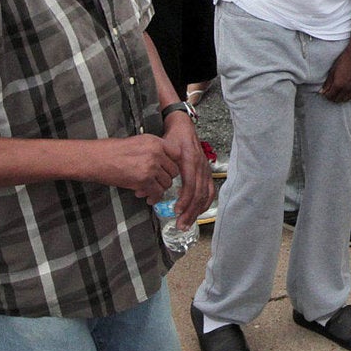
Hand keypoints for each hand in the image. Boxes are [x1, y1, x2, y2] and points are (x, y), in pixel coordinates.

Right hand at [90, 134, 179, 202]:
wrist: (97, 159)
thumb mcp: (139, 142)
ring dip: (160, 188)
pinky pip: (157, 192)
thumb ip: (155, 149)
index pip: (177, 153)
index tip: (168, 169)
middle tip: (158, 181)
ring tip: (151, 190)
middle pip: (174, 170)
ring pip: (167, 183)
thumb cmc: (114, 151)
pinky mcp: (144, 180)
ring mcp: (151, 167)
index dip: (173, 163)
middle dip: (166, 178)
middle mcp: (156, 153)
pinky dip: (154, 197)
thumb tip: (165, 161)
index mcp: (155, 141)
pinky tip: (148, 198)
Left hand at [162, 113, 214, 229]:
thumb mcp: (160, 150)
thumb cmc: (172, 138)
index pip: (191, 184)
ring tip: (187, 223)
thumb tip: (141, 191)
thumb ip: (151, 171)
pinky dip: (205, 203)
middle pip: (199, 193)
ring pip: (206, 194)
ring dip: (197, 211)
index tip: (176, 210)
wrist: (184, 126)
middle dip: (190, 211)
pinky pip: (210, 190)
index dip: (185, 199)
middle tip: (180, 224)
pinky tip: (198, 212)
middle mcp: (201, 166)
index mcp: (190, 160)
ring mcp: (206, 169)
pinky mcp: (207, 172)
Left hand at [320, 47, 350, 102]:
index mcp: (338, 84)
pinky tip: (345, 92)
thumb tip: (321, 92)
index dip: (326, 95)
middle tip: (330, 92)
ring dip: (340, 98)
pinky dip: (348, 96)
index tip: (325, 92)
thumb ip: (327, 84)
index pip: (330, 96)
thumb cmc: (342, 62)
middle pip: (337, 99)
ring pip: (345, 99)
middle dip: (332, 97)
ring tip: (337, 93)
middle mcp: (346, 88)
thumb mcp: (332, 72)